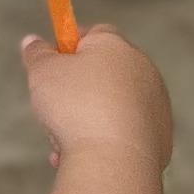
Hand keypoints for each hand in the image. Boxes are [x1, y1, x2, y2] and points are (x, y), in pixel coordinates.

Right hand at [20, 23, 172, 176]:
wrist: (115, 160)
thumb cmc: (77, 108)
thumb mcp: (43, 72)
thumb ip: (37, 53)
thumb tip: (32, 41)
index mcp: (116, 46)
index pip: (95, 33)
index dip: (71, 46)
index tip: (53, 63)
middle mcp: (144, 70)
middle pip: (106, 72)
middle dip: (79, 89)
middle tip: (56, 107)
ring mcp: (156, 104)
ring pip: (114, 107)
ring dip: (90, 119)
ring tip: (65, 141)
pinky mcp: (161, 136)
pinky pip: (126, 133)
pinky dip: (107, 142)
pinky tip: (84, 157)